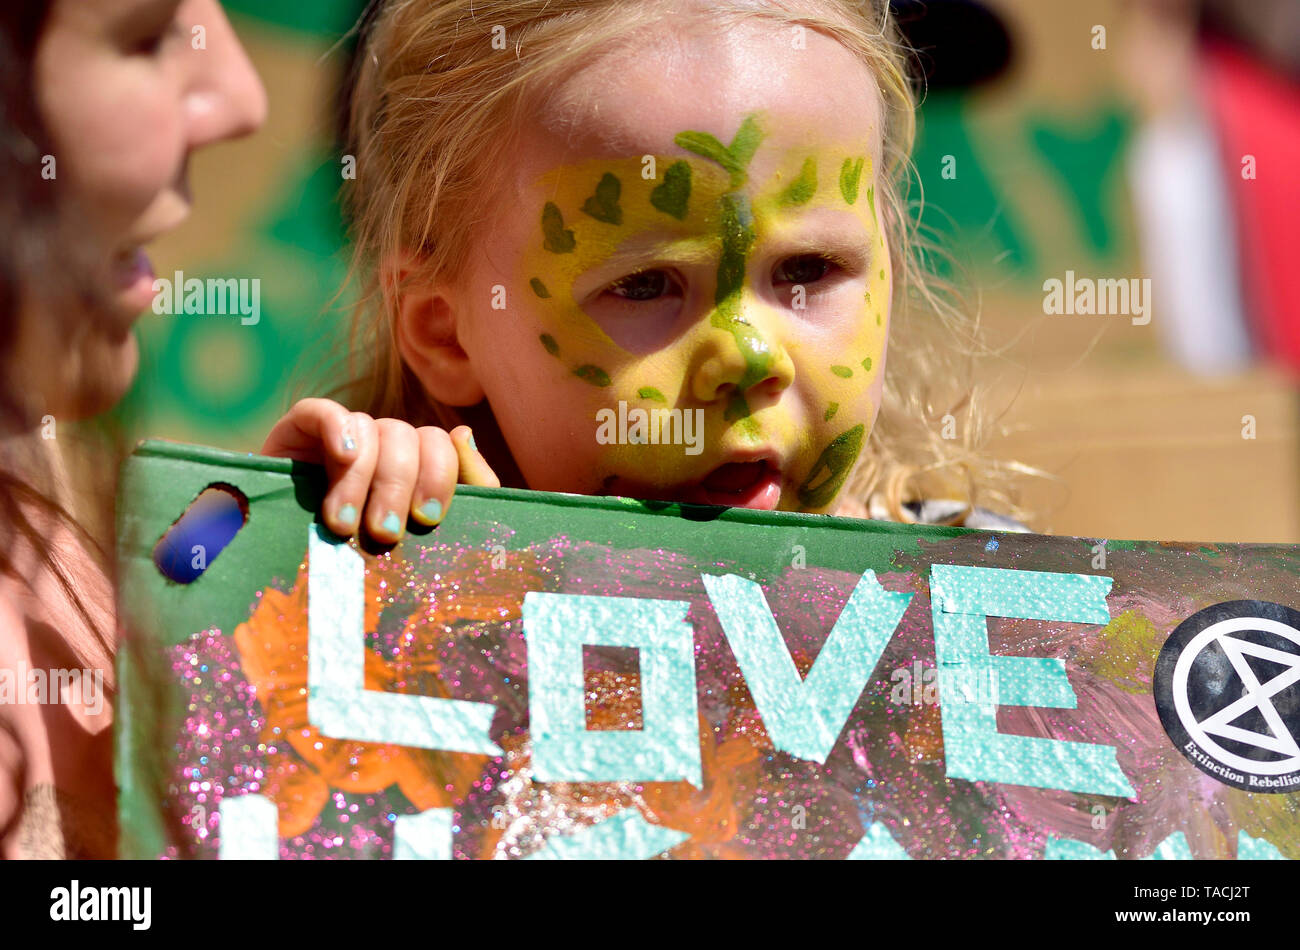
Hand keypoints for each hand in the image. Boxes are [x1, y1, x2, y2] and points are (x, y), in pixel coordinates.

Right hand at [260, 397, 499, 542]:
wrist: (282, 571)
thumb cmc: (362, 563)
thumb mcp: (422, 537)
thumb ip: (468, 486)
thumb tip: (463, 432)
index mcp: (411, 465)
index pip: (437, 444)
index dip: (439, 475)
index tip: (427, 519)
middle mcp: (378, 445)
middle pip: (403, 437)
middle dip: (397, 487)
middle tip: (383, 534)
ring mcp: (338, 438)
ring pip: (366, 429)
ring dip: (359, 478)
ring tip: (343, 524)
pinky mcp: (296, 434)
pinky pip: (317, 411)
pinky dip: (335, 426)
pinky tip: (343, 454)